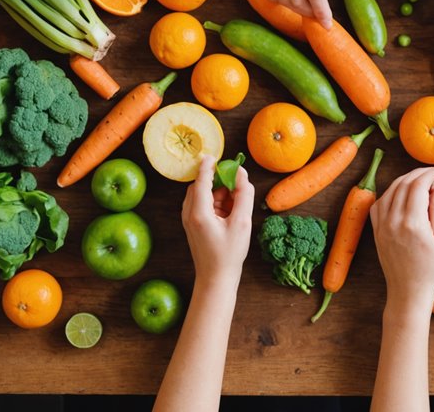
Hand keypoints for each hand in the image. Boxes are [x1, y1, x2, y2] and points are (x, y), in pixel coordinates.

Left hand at [180, 156, 254, 288]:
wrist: (216, 278)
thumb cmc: (229, 253)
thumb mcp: (242, 222)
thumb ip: (244, 195)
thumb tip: (241, 174)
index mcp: (199, 212)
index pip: (201, 180)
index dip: (207, 165)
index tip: (214, 155)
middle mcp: (189, 214)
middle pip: (201, 186)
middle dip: (218, 181)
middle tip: (237, 184)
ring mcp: (189, 220)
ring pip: (202, 195)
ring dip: (219, 193)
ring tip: (237, 204)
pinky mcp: (193, 225)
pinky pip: (203, 205)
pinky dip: (217, 203)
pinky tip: (231, 213)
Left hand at [370, 167, 433, 311]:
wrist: (408, 291)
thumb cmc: (430, 269)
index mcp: (412, 223)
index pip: (420, 184)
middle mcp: (393, 221)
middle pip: (405, 182)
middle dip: (423, 173)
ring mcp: (381, 225)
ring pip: (392, 188)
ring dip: (408, 179)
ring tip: (425, 182)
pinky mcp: (376, 229)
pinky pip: (381, 201)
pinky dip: (393, 191)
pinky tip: (406, 193)